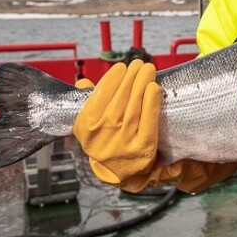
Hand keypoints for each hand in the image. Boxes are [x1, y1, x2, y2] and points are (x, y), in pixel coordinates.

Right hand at [72, 59, 162, 190]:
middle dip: (129, 79)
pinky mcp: (143, 149)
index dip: (111, 80)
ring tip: (147, 69)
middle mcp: (102, 136)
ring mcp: (123, 143)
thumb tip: (83, 83)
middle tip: (138, 64)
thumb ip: (88, 103)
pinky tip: (153, 88)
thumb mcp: (90, 125)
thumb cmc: (106, 140)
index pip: (98, 98)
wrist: (119, 172)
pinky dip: (151, 103)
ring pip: (133, 108)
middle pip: (118, 101)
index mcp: (85, 128)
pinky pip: (148, 122)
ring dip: (141, 85)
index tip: (120, 68)